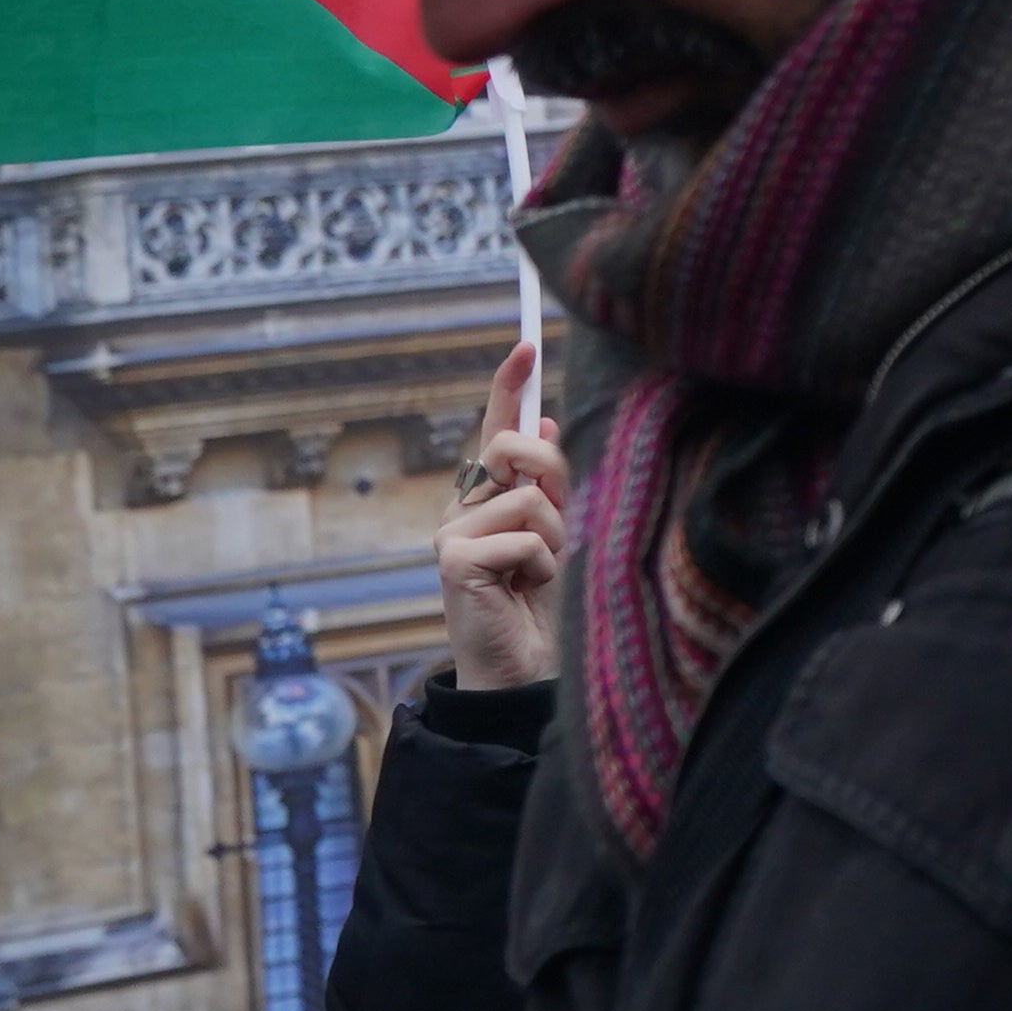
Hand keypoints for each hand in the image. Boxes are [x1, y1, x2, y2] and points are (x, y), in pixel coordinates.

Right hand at [439, 335, 571, 691]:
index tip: (526, 344)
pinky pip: (522, 537)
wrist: (526, 667)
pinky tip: (522, 593)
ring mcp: (452, 531)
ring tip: (539, 575)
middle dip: (554, 479)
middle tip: (559, 532)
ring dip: (554, 537)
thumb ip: (549, 482)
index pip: (498, 428)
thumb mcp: (560, 532)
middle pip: (517, 449)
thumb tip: (548, 419)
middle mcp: (464, 505)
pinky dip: (539, 566)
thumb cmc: (549, 602)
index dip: (510, 385)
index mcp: (490, 494)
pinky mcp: (452, 560)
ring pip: (529, 497)